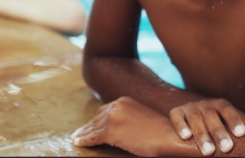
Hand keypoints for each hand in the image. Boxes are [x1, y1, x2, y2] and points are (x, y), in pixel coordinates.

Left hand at [72, 96, 191, 156]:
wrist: (168, 135)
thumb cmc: (159, 130)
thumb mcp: (141, 116)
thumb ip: (128, 116)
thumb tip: (119, 126)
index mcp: (123, 101)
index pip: (104, 111)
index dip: (95, 120)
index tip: (88, 125)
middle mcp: (116, 106)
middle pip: (96, 118)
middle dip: (87, 126)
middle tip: (78, 133)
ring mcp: (112, 118)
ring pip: (93, 128)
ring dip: (83, 134)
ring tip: (76, 139)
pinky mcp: (110, 131)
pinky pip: (93, 138)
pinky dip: (85, 141)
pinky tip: (79, 143)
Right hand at [170, 98, 244, 154]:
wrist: (194, 112)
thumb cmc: (219, 123)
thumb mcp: (231, 122)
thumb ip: (243, 126)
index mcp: (220, 105)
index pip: (228, 110)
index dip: (234, 120)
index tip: (241, 134)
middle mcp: (205, 104)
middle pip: (211, 116)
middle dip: (219, 132)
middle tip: (226, 148)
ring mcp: (190, 107)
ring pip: (195, 118)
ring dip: (202, 134)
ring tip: (208, 151)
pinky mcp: (177, 112)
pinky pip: (176, 116)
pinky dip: (180, 125)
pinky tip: (186, 136)